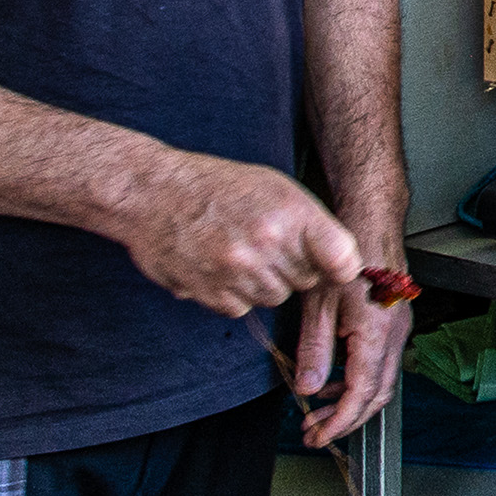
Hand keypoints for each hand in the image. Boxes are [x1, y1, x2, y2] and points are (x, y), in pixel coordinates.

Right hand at [113, 152, 364, 316]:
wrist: (150, 193)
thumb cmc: (215, 186)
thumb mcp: (272, 186)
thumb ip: (309, 223)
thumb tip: (344, 263)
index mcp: (290, 212)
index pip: (342, 257)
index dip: (342, 267)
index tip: (336, 267)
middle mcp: (267, 242)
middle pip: (308, 281)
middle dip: (295, 267)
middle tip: (267, 244)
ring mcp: (239, 271)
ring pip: (276, 297)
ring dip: (264, 282)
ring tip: (238, 251)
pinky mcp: (213, 293)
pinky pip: (243, 308)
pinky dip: (234, 294)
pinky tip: (217, 265)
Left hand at [286, 268, 415, 446]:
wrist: (371, 222)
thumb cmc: (347, 254)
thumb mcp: (317, 304)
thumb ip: (313, 350)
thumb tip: (308, 385)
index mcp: (376, 334)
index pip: (361, 394)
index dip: (339, 421)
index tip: (319, 434)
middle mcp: (395, 335)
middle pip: (378, 395)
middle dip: (347, 419)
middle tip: (316, 430)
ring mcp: (398, 328)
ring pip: (382, 380)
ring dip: (352, 400)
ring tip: (320, 409)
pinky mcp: (393, 322)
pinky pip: (381, 362)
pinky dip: (359, 378)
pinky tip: (335, 378)